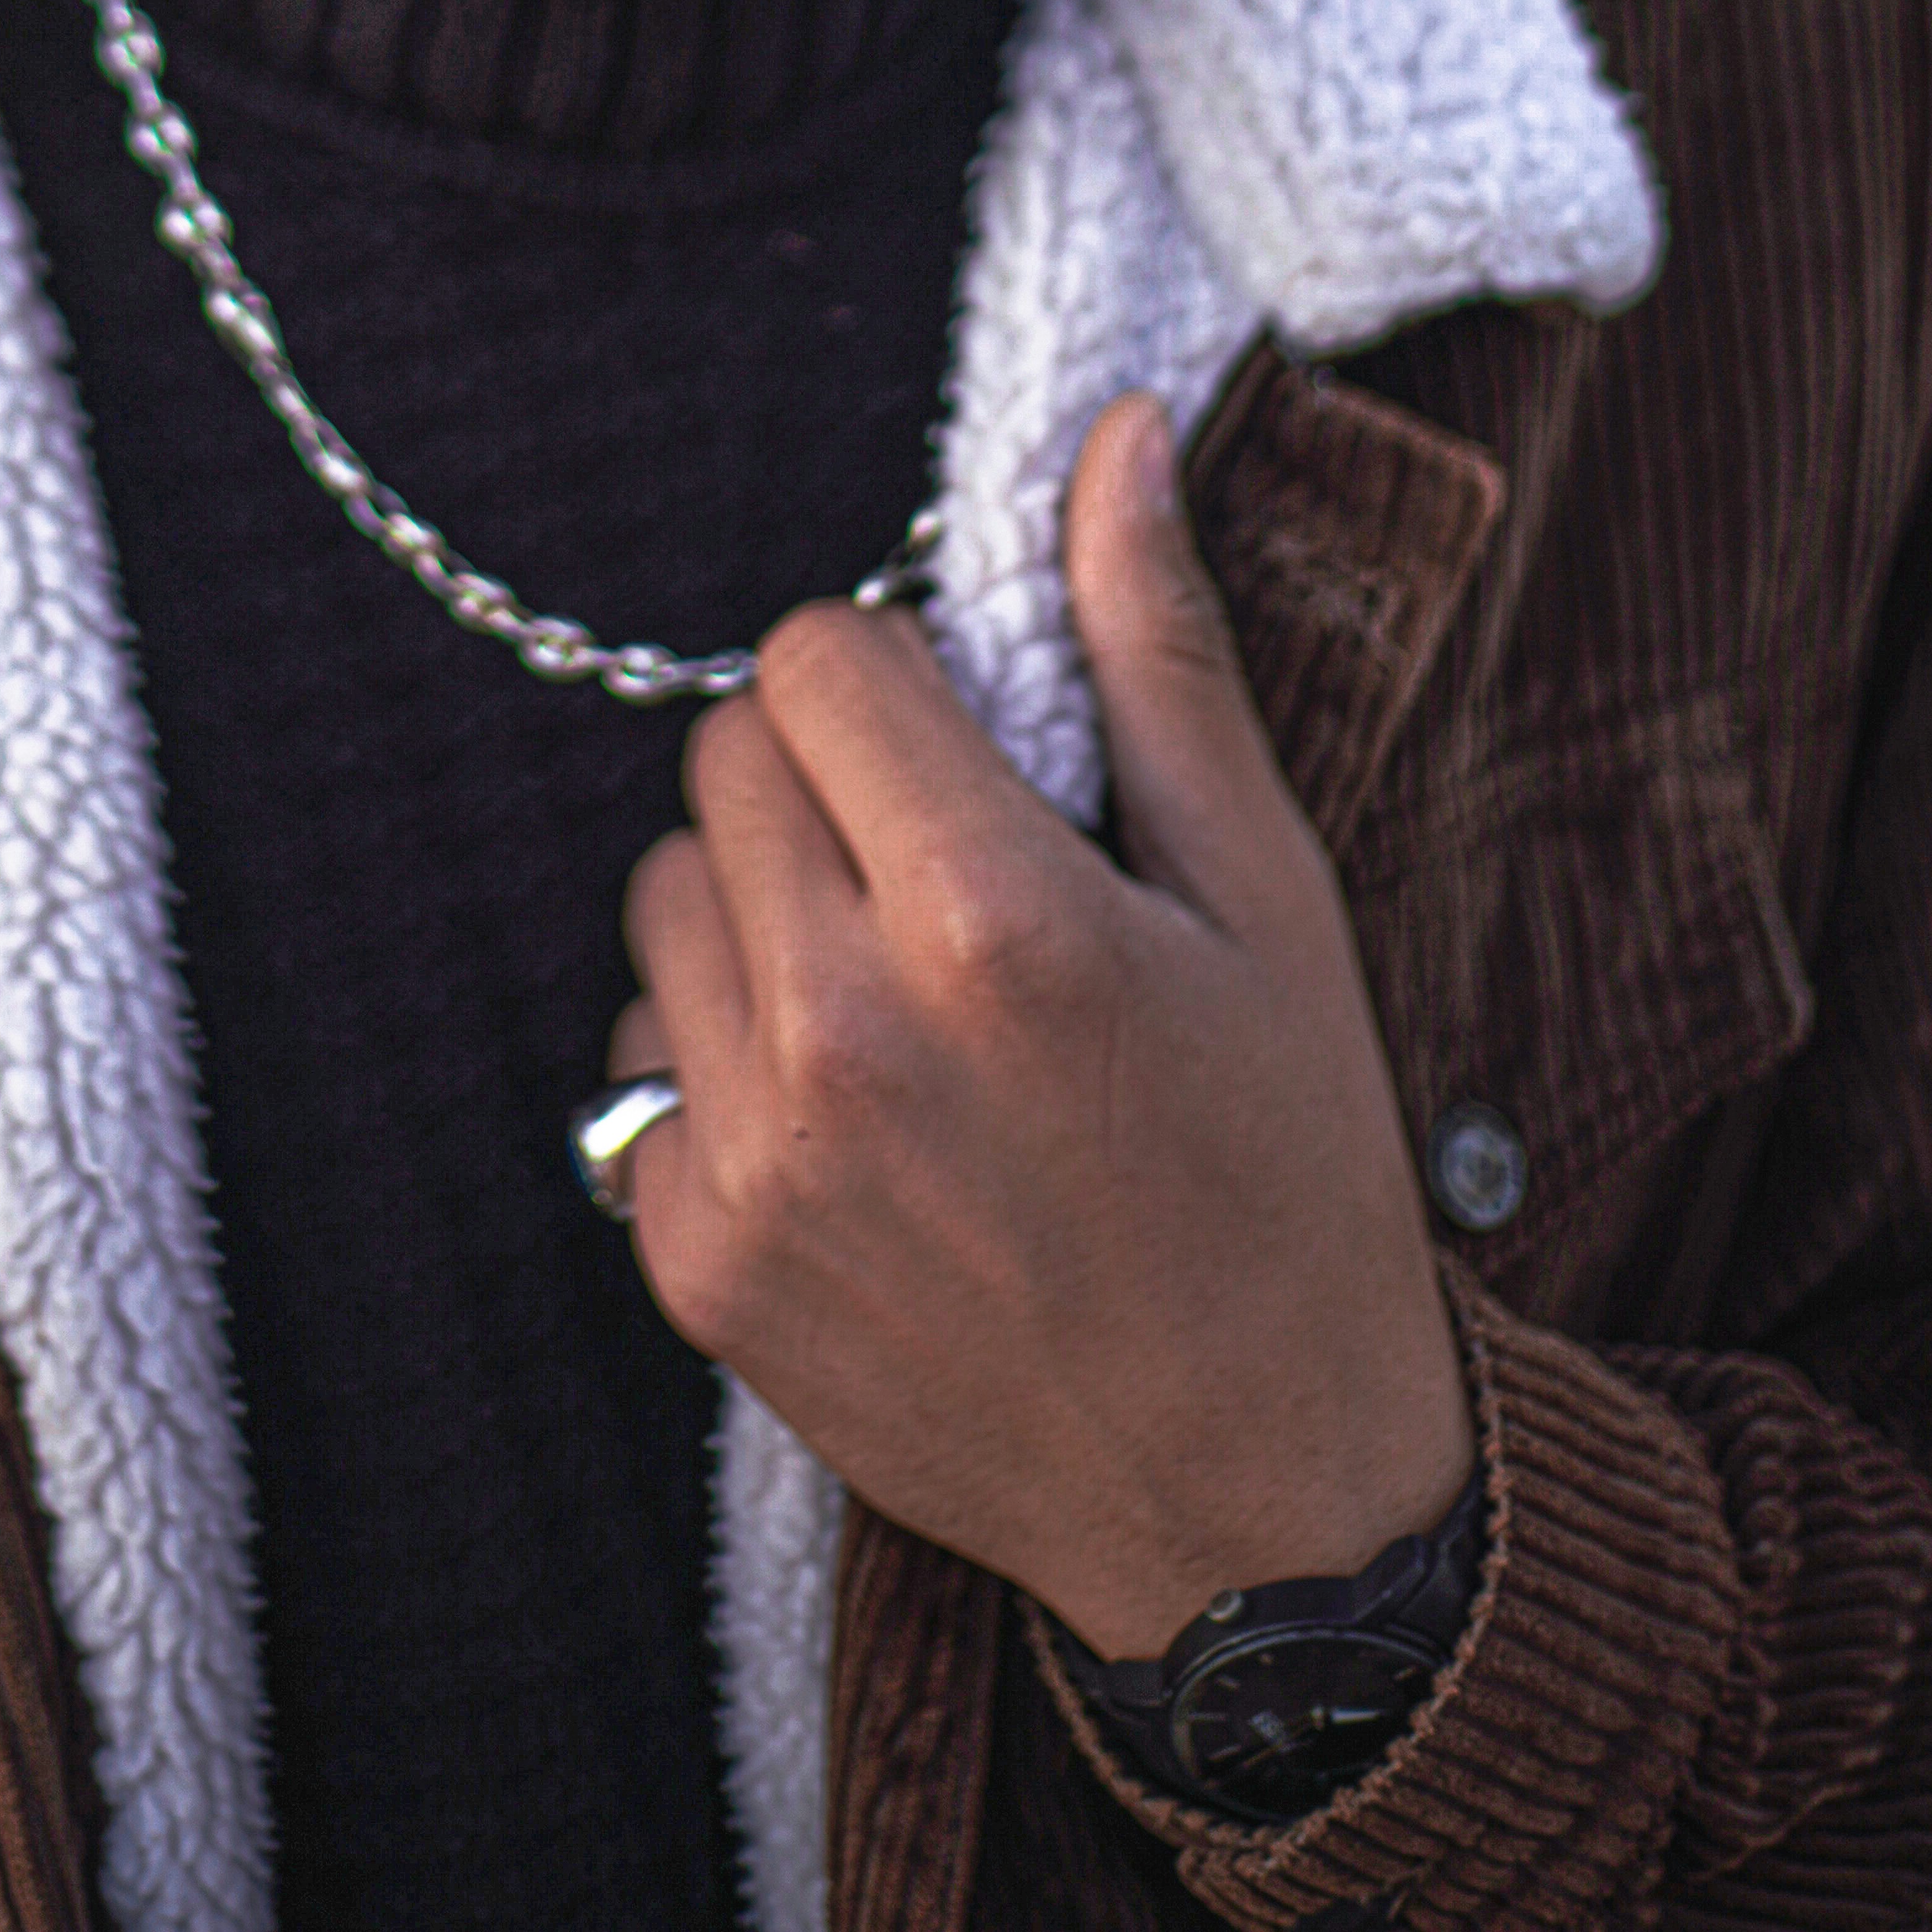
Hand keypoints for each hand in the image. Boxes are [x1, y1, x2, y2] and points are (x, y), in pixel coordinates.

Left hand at [606, 389, 1471, 1658]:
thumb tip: (1116, 430)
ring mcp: (758, 1161)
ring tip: (899, 996)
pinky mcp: (699, 1265)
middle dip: (825, 778)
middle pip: (727, 758)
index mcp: (995, 920)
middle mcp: (848, 1035)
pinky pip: (643, 1062)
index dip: (895, 680)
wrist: (1260, 1501)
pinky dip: (728, 1063)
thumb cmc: (1288, 1176)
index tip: (965, 750)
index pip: (821, 658)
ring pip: (665, 898)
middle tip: (942, 871)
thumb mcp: (1264, 897)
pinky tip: (859, 1119)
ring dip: (760, 911)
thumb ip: (1158, 650)